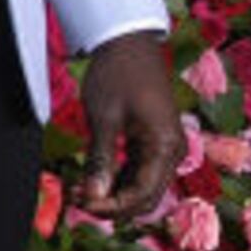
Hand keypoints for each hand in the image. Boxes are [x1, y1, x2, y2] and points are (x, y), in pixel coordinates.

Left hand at [77, 31, 182, 220]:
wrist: (129, 42)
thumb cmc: (115, 75)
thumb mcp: (103, 119)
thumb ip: (100, 160)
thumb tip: (93, 197)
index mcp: (165, 147)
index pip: (142, 195)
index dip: (111, 207)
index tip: (80, 206)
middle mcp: (174, 152)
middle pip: (147, 197)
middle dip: (113, 206)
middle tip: (76, 202)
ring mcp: (167, 147)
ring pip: (144, 187)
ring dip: (114, 195)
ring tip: (79, 192)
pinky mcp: (156, 142)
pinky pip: (141, 172)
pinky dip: (118, 180)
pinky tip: (92, 180)